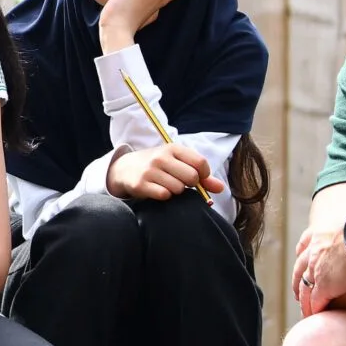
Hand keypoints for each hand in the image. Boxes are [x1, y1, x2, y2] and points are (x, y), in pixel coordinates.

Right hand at [108, 142, 223, 200]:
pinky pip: (164, 195)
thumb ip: (202, 176)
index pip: (200, 163)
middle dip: (190, 184)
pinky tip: (158, 191)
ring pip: (178, 189)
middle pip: (192, 177)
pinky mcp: (141, 184)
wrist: (124, 168)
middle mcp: (161, 157)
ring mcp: (150, 170)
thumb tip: (221, 188)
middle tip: (181, 183)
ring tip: (167, 186)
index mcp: (173, 148)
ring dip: (176, 191)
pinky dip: (165, 196)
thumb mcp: (178, 163)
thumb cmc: (158, 166)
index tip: (198, 178)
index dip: (204, 175)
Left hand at [290, 227, 345, 316]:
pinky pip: (315, 301)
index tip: (301, 260)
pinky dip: (313, 310)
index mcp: (321, 234)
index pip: (305, 245)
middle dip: (297, 280)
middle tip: (298, 291)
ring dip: (304, 301)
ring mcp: (317, 269)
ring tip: (305, 310)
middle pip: (300, 269)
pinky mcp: (325, 286)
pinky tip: (315, 316)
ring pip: (305, 289)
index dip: (302, 255)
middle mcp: (314, 251)